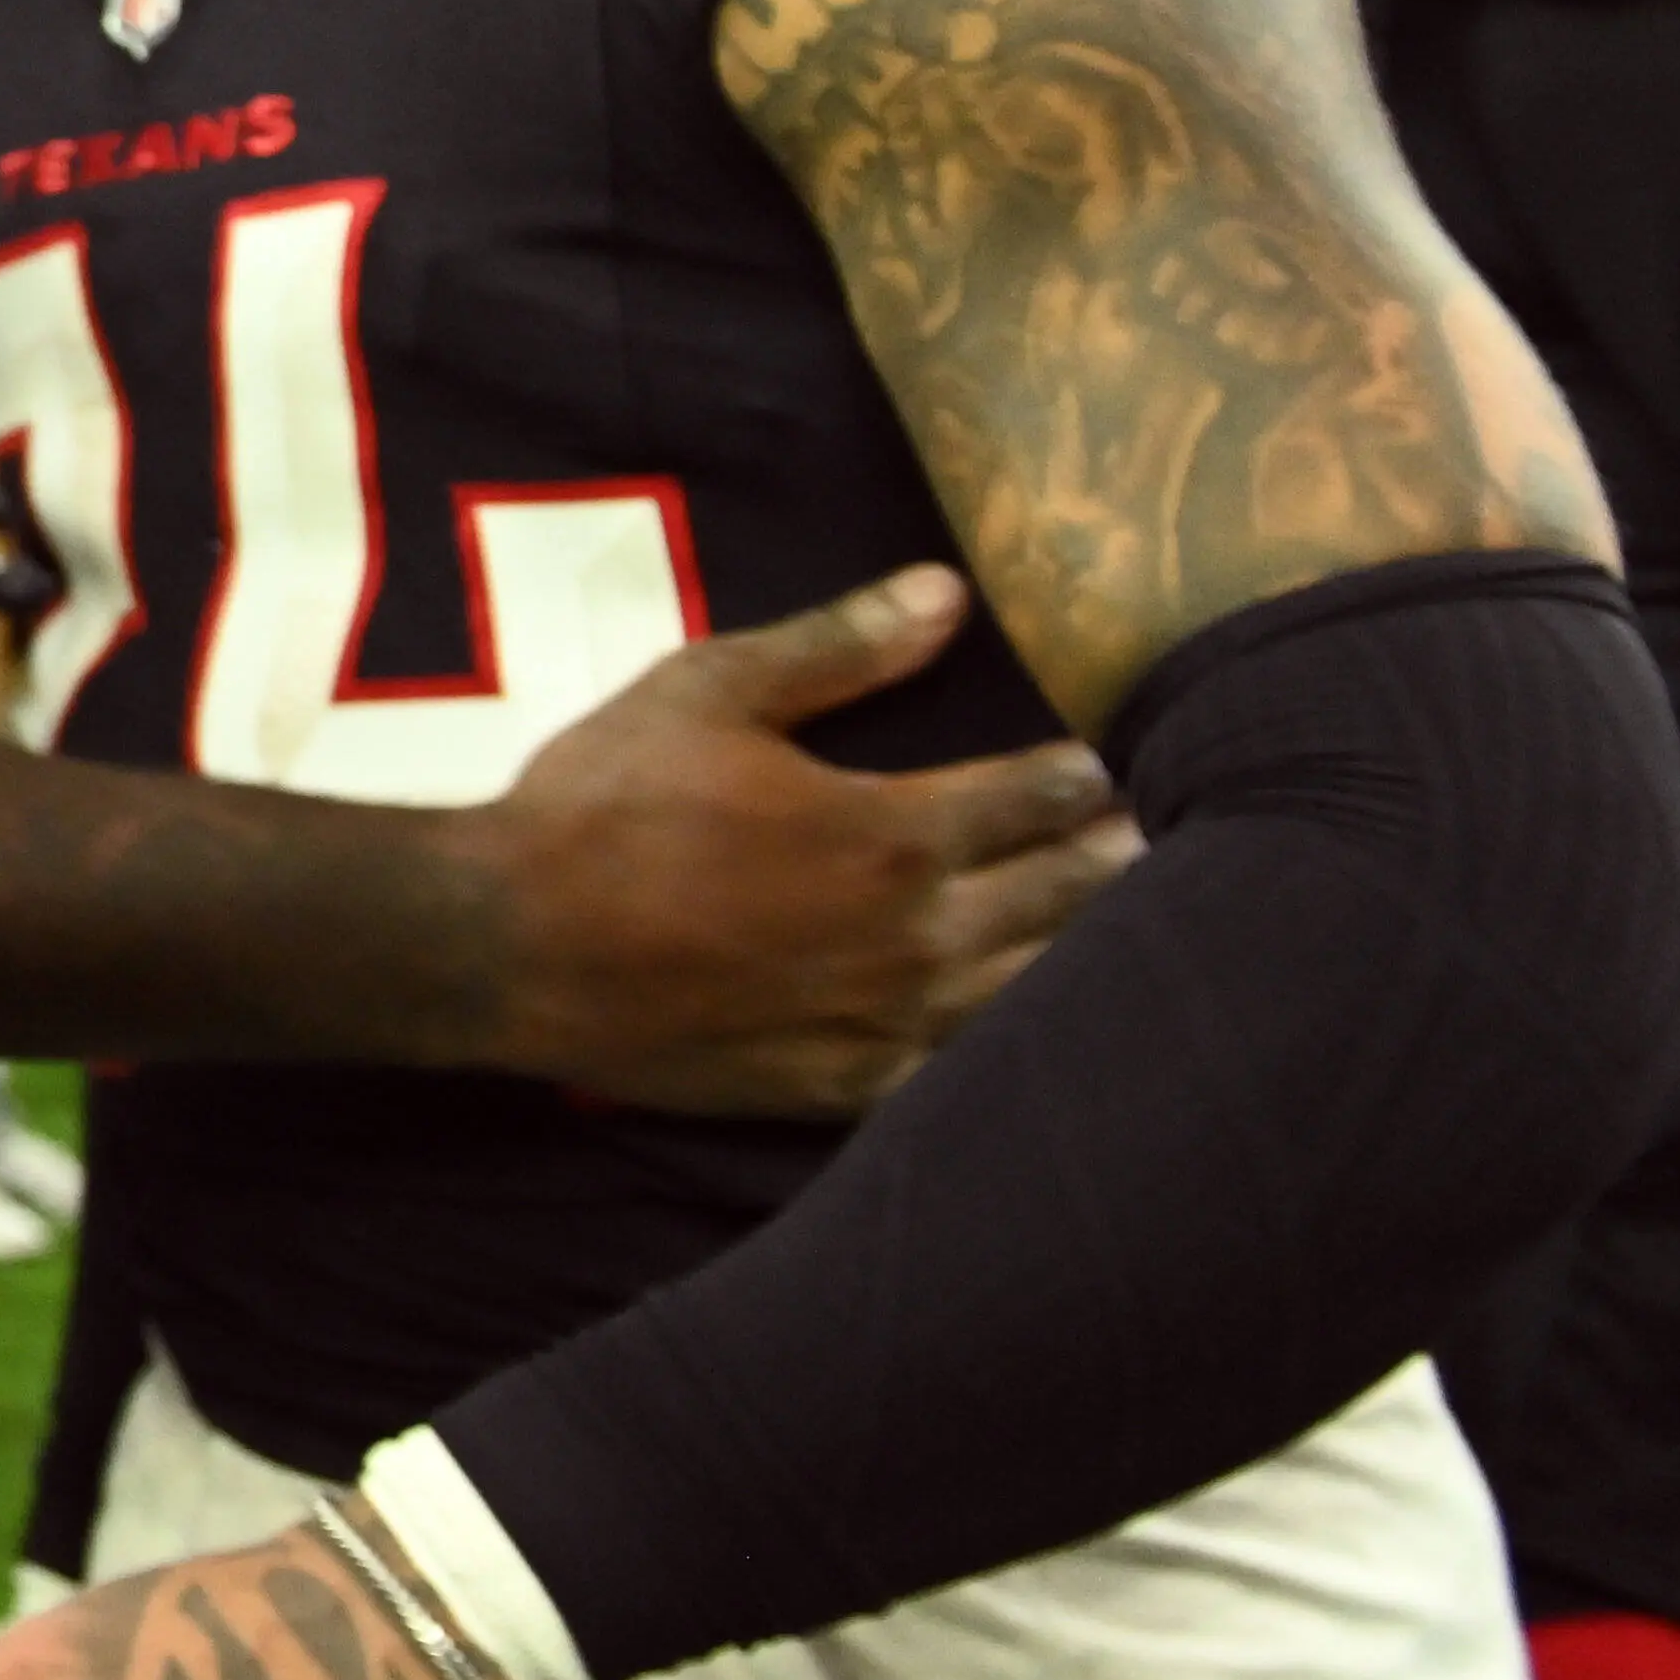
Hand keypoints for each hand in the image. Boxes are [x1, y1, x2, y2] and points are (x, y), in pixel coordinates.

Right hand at [463, 564, 1124, 1113]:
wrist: (512, 945)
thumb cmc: (603, 802)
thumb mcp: (705, 691)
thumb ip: (836, 648)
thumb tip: (948, 591)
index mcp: (890, 831)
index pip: (1028, 799)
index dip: (1078, 779)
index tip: (1111, 767)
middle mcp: (915, 934)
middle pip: (1056, 897)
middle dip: (1114, 864)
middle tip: (1166, 845)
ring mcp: (887, 1022)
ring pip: (1030, 990)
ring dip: (1091, 955)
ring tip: (1141, 934)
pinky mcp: (847, 1087)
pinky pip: (965, 1072)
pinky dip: (1017, 1049)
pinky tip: (1038, 1038)